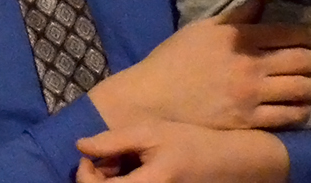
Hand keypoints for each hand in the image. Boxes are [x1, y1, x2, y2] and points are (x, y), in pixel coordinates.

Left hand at [76, 120, 287, 182]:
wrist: (230, 162)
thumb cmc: (192, 143)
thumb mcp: (151, 133)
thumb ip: (113, 141)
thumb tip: (80, 146)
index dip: (85, 176)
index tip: (88, 157)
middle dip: (97, 178)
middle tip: (105, 157)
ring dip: (111, 182)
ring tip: (121, 161)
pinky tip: (133, 170)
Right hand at [87, 6, 310, 131]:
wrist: (155, 97)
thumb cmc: (175, 58)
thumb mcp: (202, 28)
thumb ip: (235, 17)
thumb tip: (260, 0)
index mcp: (238, 39)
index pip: (286, 33)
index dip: (307, 35)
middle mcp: (250, 65)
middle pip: (300, 60)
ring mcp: (252, 95)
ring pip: (300, 89)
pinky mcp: (248, 120)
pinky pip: (286, 116)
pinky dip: (301, 111)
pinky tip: (304, 108)